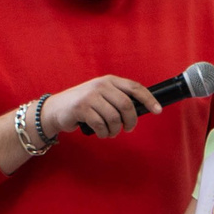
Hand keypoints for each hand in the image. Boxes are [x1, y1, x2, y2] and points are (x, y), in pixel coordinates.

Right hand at [42, 74, 161, 140]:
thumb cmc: (83, 105)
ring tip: (110, 132)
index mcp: (109, 80)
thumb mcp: (101, 95)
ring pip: (114, 118)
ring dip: (115, 130)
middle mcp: (101, 85)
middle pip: (127, 105)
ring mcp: (90, 96)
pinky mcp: (81, 108)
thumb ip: (118, 98)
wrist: (56, 109)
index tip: (158, 110)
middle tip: (128, 128)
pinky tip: (101, 132)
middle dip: (131, 120)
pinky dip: (103, 133)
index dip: (148, 99)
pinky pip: (101, 125)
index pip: (134, 87)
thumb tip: (141, 110)